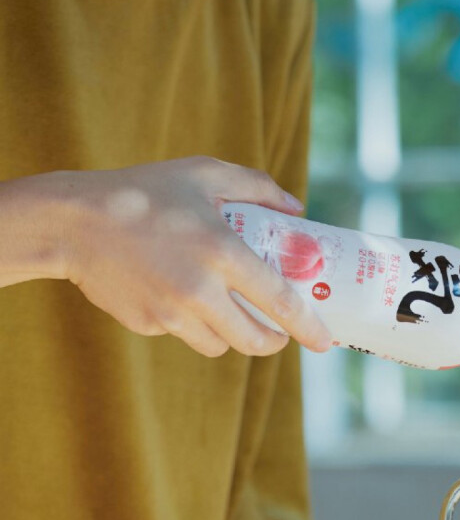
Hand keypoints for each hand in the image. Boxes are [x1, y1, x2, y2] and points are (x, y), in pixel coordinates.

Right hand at [1, 158, 334, 357]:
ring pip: (218, 344)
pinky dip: (188, 321)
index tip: (325, 341)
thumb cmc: (144, 191)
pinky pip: (181, 333)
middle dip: (272, 342)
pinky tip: (174, 292)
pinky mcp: (147, 324)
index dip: (308, 326)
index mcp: (222, 253)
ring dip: (229, 333)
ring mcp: (171, 313)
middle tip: (277, 332)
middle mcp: (200, 291)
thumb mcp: (204, 174)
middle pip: (253, 340)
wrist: (73, 221)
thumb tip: (295, 209)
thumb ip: (256, 187)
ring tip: (225, 309)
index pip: (279, 302)